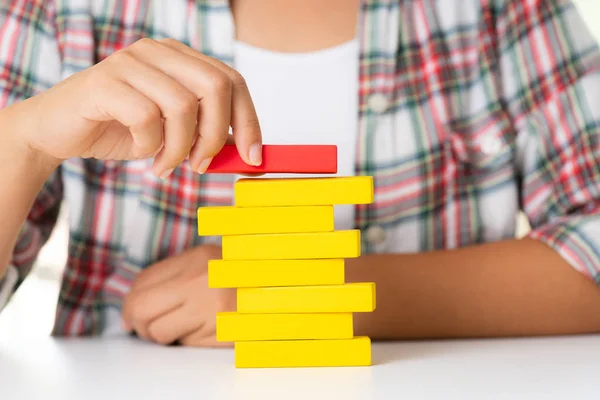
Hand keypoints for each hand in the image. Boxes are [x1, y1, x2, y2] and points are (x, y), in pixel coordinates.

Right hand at [13, 38, 261, 177]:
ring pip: (184, 106)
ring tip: (164, 164)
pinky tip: (139, 152)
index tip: (254, 156)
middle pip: (216, 86)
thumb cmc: (120, 129)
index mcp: (180, 58)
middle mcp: (159, 52)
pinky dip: (150, 145)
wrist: (58, 131)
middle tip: (201, 164)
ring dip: (179, 149)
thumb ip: (207, 133)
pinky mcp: (105, 82)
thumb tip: (249, 152)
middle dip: (216, 135)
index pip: (232, 80)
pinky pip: (147, 118)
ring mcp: (130, 62)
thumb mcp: (173, 132)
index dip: (248, 120)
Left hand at [121, 244, 234, 346]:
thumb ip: (166, 277)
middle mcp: (202, 283)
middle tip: (147, 327)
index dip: (128, 307)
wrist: (275, 287)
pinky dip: (189, 341)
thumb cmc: (233, 275)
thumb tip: (129, 312)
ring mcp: (213, 310)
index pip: (140, 287)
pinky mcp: (223, 334)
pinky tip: (203, 328)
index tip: (131, 316)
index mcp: (196, 260)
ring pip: (160, 334)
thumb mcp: (201, 261)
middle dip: (138, 324)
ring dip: (164, 335)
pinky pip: (187, 346)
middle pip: (142, 312)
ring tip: (181, 326)